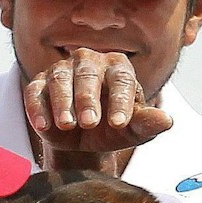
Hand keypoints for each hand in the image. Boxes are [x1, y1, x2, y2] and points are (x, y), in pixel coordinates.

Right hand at [23, 47, 172, 165]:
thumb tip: (166, 121)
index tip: (120, 123)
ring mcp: (62, 70)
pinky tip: (42, 127)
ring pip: (60, 79)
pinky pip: (35, 91)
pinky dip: (37, 108)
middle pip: (88, 75)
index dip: (120, 100)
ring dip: (63, 102)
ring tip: (68, 125)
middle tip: (90, 123)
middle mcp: (89, 62)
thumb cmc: (113, 129)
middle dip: (88, 99)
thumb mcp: (132, 130)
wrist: (83, 140)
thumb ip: (147, 124)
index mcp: (118, 68)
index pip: (121, 79)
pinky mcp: (39, 84)